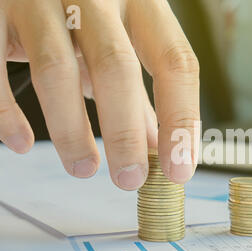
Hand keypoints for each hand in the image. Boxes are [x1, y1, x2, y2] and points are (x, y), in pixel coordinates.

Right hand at [0, 0, 199, 189]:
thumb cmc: (83, 16)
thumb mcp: (121, 43)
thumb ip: (139, 92)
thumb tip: (161, 145)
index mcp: (141, 2)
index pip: (175, 63)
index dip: (181, 120)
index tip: (179, 168)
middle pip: (116, 67)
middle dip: (125, 133)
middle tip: (129, 178)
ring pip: (56, 69)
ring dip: (71, 130)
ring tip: (83, 168)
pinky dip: (7, 112)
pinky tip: (21, 142)